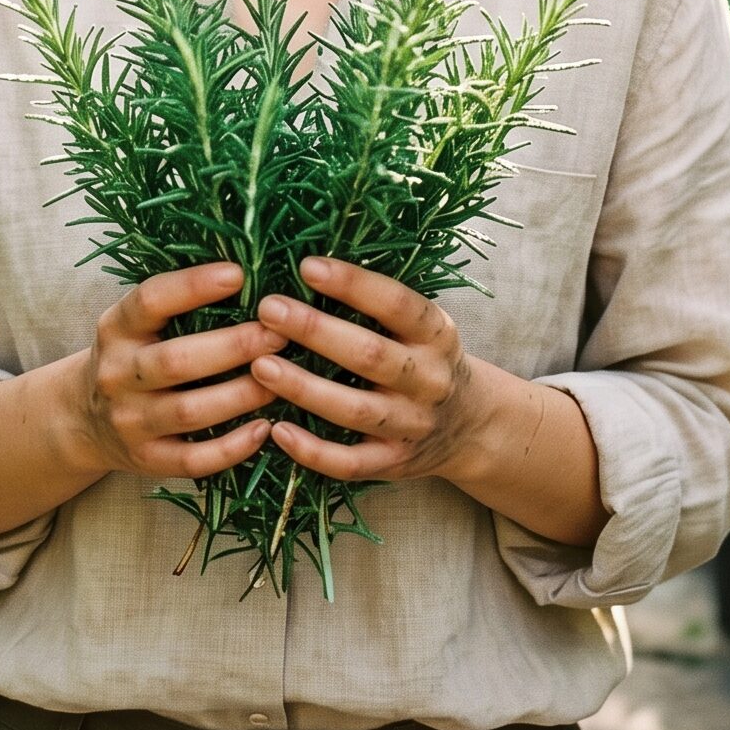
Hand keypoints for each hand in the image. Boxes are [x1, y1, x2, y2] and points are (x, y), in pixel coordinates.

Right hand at [63, 261, 285, 482]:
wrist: (84, 419)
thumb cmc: (133, 356)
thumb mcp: (137, 323)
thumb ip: (178, 303)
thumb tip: (250, 272)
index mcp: (117, 328)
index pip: (150, 300)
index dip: (194, 285)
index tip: (239, 274)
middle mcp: (117, 374)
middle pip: (176, 360)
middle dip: (234, 347)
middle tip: (279, 334)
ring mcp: (129, 421)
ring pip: (189, 411)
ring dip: (241, 395)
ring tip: (283, 379)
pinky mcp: (146, 460)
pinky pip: (193, 460)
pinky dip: (232, 447)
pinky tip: (264, 429)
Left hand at [250, 256, 484, 482]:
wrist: (470, 426)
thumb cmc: (425, 360)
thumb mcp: (423, 327)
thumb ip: (380, 305)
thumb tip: (308, 267)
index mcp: (437, 334)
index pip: (397, 303)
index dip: (353, 283)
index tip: (307, 266)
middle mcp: (429, 379)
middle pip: (370, 355)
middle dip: (315, 330)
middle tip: (268, 309)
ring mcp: (412, 425)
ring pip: (355, 410)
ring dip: (304, 388)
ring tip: (259, 365)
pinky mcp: (394, 463)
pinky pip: (350, 463)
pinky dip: (313, 451)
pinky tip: (277, 431)